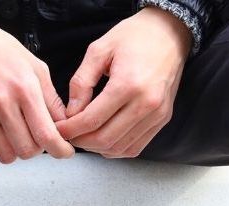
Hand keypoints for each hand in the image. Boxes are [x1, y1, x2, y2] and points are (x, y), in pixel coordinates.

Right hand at [0, 8, 73, 162]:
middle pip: (26, 150)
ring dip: (14, 149)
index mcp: (24, 88)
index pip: (46, 134)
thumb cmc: (0, 50)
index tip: (63, 152)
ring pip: (5, 156)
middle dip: (36, 147)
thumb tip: (64, 126)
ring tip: (13, 132)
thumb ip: (51, 99)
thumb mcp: (35, 67)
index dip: (59, 150)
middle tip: (34, 135)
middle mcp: (1, 102)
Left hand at [55, 7, 190, 157]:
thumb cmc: (135, 37)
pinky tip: (104, 138)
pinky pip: (135, 147)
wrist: (169, 33)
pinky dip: (115, 149)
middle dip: (80, 141)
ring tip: (84, 135)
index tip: (59, 129)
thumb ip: (81, 82)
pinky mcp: (162, 119)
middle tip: (69, 134)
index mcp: (128, 84)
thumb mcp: (99, 49)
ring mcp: (157, 114)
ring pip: (119, 148)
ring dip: (97, 148)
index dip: (70, 130)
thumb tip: (71, 112)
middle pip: (105, 139)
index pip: (92, 120)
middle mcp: (146, 103)